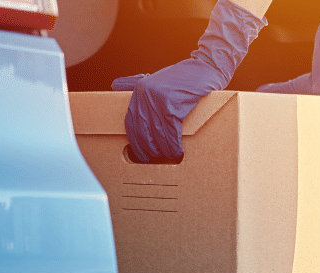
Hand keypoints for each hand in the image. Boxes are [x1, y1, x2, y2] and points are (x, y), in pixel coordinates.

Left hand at [110, 0, 266, 162]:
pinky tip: (178, 152)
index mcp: (139, 90)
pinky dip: (174, 146)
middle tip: (154, 159)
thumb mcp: (155, 78)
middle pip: (143, 131)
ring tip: (169, 157)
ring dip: (164, 150)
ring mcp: (159, 100)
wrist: (206, 67)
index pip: (131, 122)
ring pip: (158, 135)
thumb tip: (114, 85)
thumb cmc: (183, 76)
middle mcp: (146, 94)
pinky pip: (171, 133)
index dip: (135, 141)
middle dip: (148, 149)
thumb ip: (135, 82)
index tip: (140, 153)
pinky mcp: (174, 105)